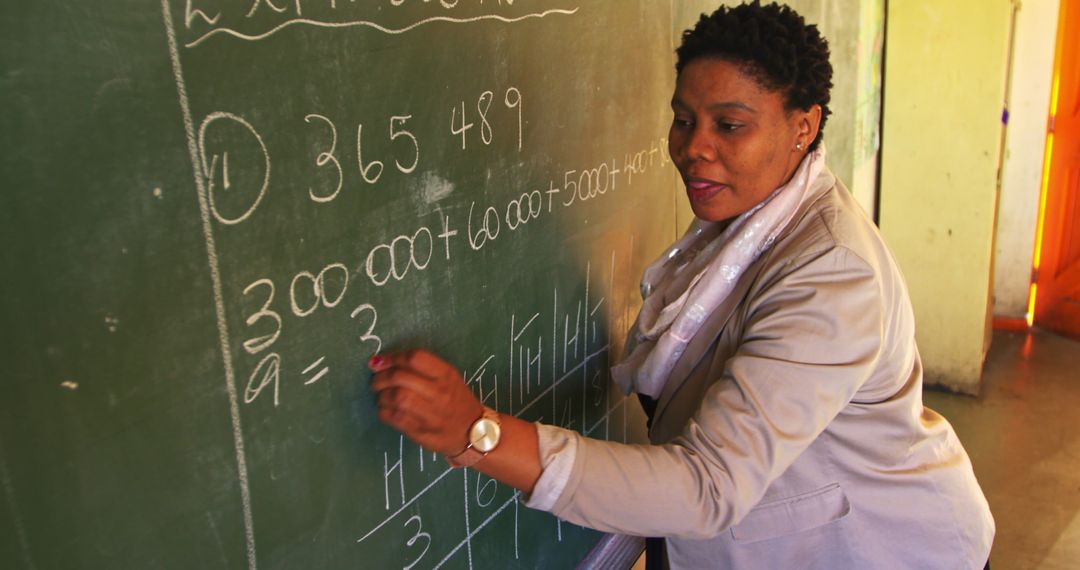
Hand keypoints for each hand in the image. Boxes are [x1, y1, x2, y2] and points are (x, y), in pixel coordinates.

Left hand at [369, 349, 483, 455]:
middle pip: (401, 378)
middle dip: (381, 378)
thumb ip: (421, 368)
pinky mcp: (423, 433)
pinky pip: (396, 419)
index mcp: (446, 375)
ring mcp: (432, 415)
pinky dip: (384, 412)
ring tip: (381, 396)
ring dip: (381, 395)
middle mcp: (440, 393)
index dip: (392, 357)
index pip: (415, 358)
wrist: (473, 433)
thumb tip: (382, 361)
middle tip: (375, 381)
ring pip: (397, 398)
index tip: (379, 361)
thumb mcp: (448, 378)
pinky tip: (384, 410)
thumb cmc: (455, 400)